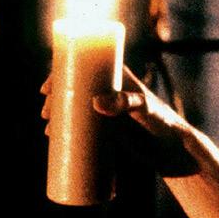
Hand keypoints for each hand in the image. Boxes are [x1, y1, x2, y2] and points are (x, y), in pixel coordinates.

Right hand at [40, 66, 197, 175]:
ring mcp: (108, 112)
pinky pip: (84, 127)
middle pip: (75, 90)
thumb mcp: (144, 108)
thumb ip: (125, 102)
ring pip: (77, 110)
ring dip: (59, 116)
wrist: (173, 150)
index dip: (61, 74)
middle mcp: (109, 92)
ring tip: (48, 129)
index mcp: (117, 77)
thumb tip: (96, 102)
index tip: (47, 87)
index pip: (84, 67)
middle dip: (56, 99)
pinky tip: (55, 139)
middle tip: (45, 113)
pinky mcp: (109, 131)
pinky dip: (68, 131)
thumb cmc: (162, 122)